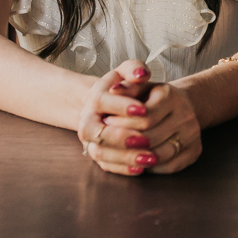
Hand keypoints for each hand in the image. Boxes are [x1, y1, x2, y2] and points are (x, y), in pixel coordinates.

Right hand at [77, 60, 158, 175]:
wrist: (111, 105)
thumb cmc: (124, 86)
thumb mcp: (128, 72)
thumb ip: (135, 69)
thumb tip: (141, 74)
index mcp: (95, 98)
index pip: (102, 101)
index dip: (121, 106)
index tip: (143, 110)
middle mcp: (88, 120)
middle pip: (95, 132)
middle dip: (120, 136)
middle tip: (144, 138)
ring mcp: (91, 140)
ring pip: (100, 153)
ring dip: (124, 157)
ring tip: (150, 158)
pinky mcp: (99, 155)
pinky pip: (107, 166)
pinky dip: (123, 168)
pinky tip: (142, 168)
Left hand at [103, 82, 202, 173]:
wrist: (181, 106)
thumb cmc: (153, 98)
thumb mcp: (140, 87)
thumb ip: (126, 88)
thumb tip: (113, 90)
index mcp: (171, 96)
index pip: (144, 118)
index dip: (122, 124)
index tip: (106, 124)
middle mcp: (186, 115)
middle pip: (150, 138)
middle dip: (125, 143)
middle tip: (107, 144)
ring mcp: (192, 135)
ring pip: (159, 155)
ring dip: (135, 158)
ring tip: (119, 154)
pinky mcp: (194, 151)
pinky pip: (168, 167)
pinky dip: (150, 168)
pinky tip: (137, 161)